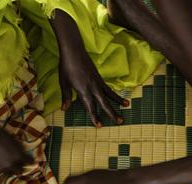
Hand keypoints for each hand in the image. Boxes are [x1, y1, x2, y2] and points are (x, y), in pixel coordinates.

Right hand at [0, 121, 30, 175]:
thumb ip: (19, 150)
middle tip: (11, 160)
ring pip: (7, 172)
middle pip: (19, 170)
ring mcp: (1, 169)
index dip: (27, 160)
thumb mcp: (12, 140)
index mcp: (18, 156)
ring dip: (6, 167)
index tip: (26, 160)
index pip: (28, 162)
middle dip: (17, 166)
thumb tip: (26, 156)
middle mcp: (11, 165)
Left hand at [51, 10, 128, 126]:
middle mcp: (93, 87)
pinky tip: (118, 97)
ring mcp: (97, 81)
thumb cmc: (66, 66)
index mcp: (83, 90)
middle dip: (112, 113)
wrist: (73, 50)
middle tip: (120, 121)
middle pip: (104, 103)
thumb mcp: (63, 83)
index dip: (94, 117)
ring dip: (118, 101)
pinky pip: (108, 88)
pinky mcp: (99, 77)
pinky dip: (114, 93)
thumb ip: (66, 97)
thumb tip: (64, 110)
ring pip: (109, 94)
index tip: (99, 126)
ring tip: (127, 106)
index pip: (90, 107)